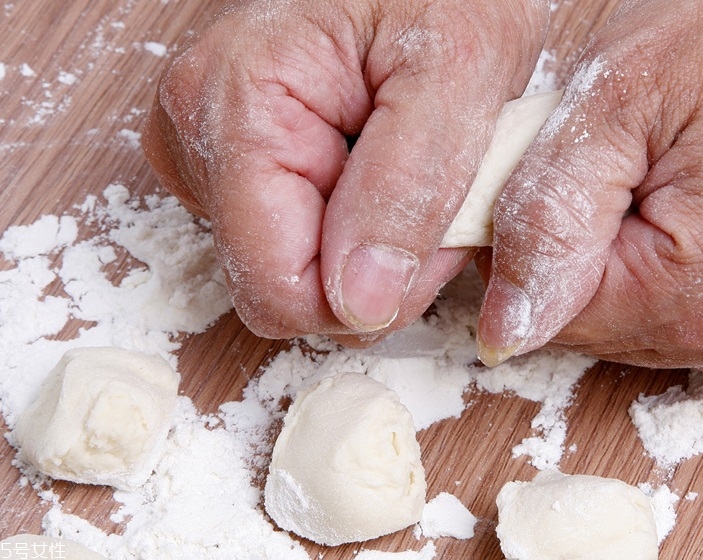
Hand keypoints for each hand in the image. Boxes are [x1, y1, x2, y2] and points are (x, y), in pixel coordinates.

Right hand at [142, 0, 547, 344]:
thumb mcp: (458, 70)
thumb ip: (408, 189)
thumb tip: (359, 302)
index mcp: (234, 110)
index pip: (279, 293)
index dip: (370, 296)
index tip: (428, 241)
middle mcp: (196, 136)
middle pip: (282, 288)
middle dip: (373, 270)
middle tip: (429, 198)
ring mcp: (207, 155)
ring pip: (292, 272)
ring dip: (366, 247)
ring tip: (401, 169)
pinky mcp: (229, 168)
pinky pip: (292, 245)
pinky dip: (349, 228)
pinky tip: (372, 171)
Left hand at [478, 0, 702, 390]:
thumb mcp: (614, 101)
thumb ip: (547, 218)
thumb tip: (503, 328)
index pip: (551, 320)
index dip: (525, 254)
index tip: (550, 184)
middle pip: (597, 327)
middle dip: (579, 253)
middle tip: (613, 169)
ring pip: (634, 324)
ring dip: (621, 260)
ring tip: (658, 178)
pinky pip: (680, 316)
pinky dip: (661, 270)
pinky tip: (686, 210)